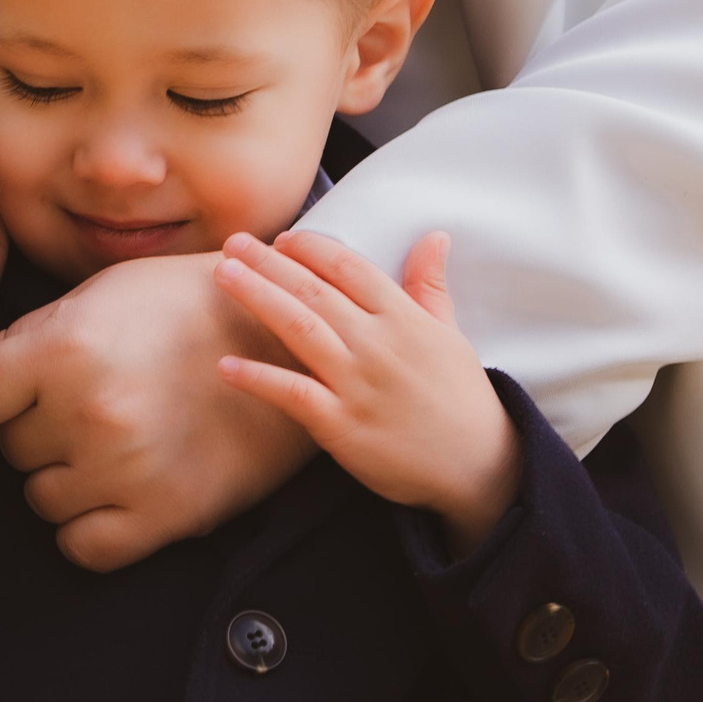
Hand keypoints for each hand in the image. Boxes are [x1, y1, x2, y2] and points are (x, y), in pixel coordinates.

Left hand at [0, 251, 314, 570]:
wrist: (290, 341)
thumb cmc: (188, 304)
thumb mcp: (99, 296)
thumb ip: (19, 340)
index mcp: (63, 349)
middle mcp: (87, 414)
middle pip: (10, 449)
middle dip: (35, 428)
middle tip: (89, 400)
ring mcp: (124, 471)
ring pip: (43, 497)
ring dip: (65, 475)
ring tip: (115, 438)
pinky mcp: (164, 516)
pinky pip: (83, 546)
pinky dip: (88, 526)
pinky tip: (115, 490)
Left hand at [215, 231, 520, 552]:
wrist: (478, 466)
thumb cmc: (461, 398)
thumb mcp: (450, 335)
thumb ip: (430, 285)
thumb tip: (433, 236)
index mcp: (404, 318)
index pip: (349, 268)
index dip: (312, 248)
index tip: (282, 238)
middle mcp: (378, 344)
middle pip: (314, 291)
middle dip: (269, 263)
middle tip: (233, 242)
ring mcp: (358, 384)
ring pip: (299, 329)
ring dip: (258, 298)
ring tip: (224, 275)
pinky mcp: (342, 425)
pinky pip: (293, 394)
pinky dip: (259, 378)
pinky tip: (226, 365)